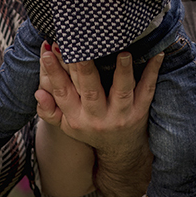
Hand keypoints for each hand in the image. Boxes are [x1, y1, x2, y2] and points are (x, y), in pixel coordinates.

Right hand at [36, 44, 157, 196]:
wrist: (121, 152)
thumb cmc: (91, 130)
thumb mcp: (67, 125)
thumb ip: (49, 109)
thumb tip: (38, 92)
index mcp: (76, 118)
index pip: (63, 92)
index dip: (53, 72)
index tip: (47, 50)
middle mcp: (98, 118)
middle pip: (90, 90)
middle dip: (83, 67)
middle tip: (79, 45)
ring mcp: (121, 115)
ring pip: (121, 91)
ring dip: (122, 71)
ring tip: (122, 52)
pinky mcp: (141, 111)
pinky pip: (147, 89)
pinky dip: (152, 72)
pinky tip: (157, 54)